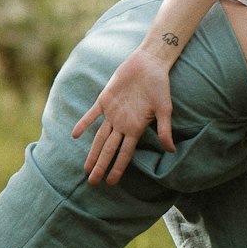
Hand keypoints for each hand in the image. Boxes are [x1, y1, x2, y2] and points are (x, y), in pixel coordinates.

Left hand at [71, 47, 175, 186]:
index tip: (111, 183)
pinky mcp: (105, 100)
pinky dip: (84, 123)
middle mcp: (122, 124)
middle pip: (109, 150)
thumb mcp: (165, 108)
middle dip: (101, 166)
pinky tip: (74, 135)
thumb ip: (165, 129)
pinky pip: (92, 114)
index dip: (117, 168)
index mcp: (136, 128)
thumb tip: (171, 150)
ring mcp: (112, 113)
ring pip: (100, 137)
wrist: (149, 63)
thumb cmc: (160, 85)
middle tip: (93, 183)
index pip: (124, 153)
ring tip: (86, 169)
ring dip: (92, 153)